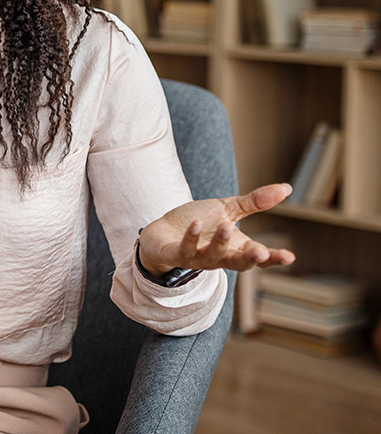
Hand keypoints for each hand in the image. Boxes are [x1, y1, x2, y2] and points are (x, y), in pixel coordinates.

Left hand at [138, 183, 296, 275]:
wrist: (162, 231)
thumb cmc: (198, 222)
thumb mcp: (228, 209)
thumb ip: (255, 203)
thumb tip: (286, 188)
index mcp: (236, 248)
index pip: (259, 256)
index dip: (274, 259)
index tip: (290, 257)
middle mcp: (219, 257)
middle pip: (239, 263)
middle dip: (251, 259)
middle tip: (262, 252)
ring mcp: (197, 258)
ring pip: (212, 256)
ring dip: (221, 242)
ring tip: (228, 226)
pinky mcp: (175, 254)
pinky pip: (185, 250)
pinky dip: (191, 238)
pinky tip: (196, 225)